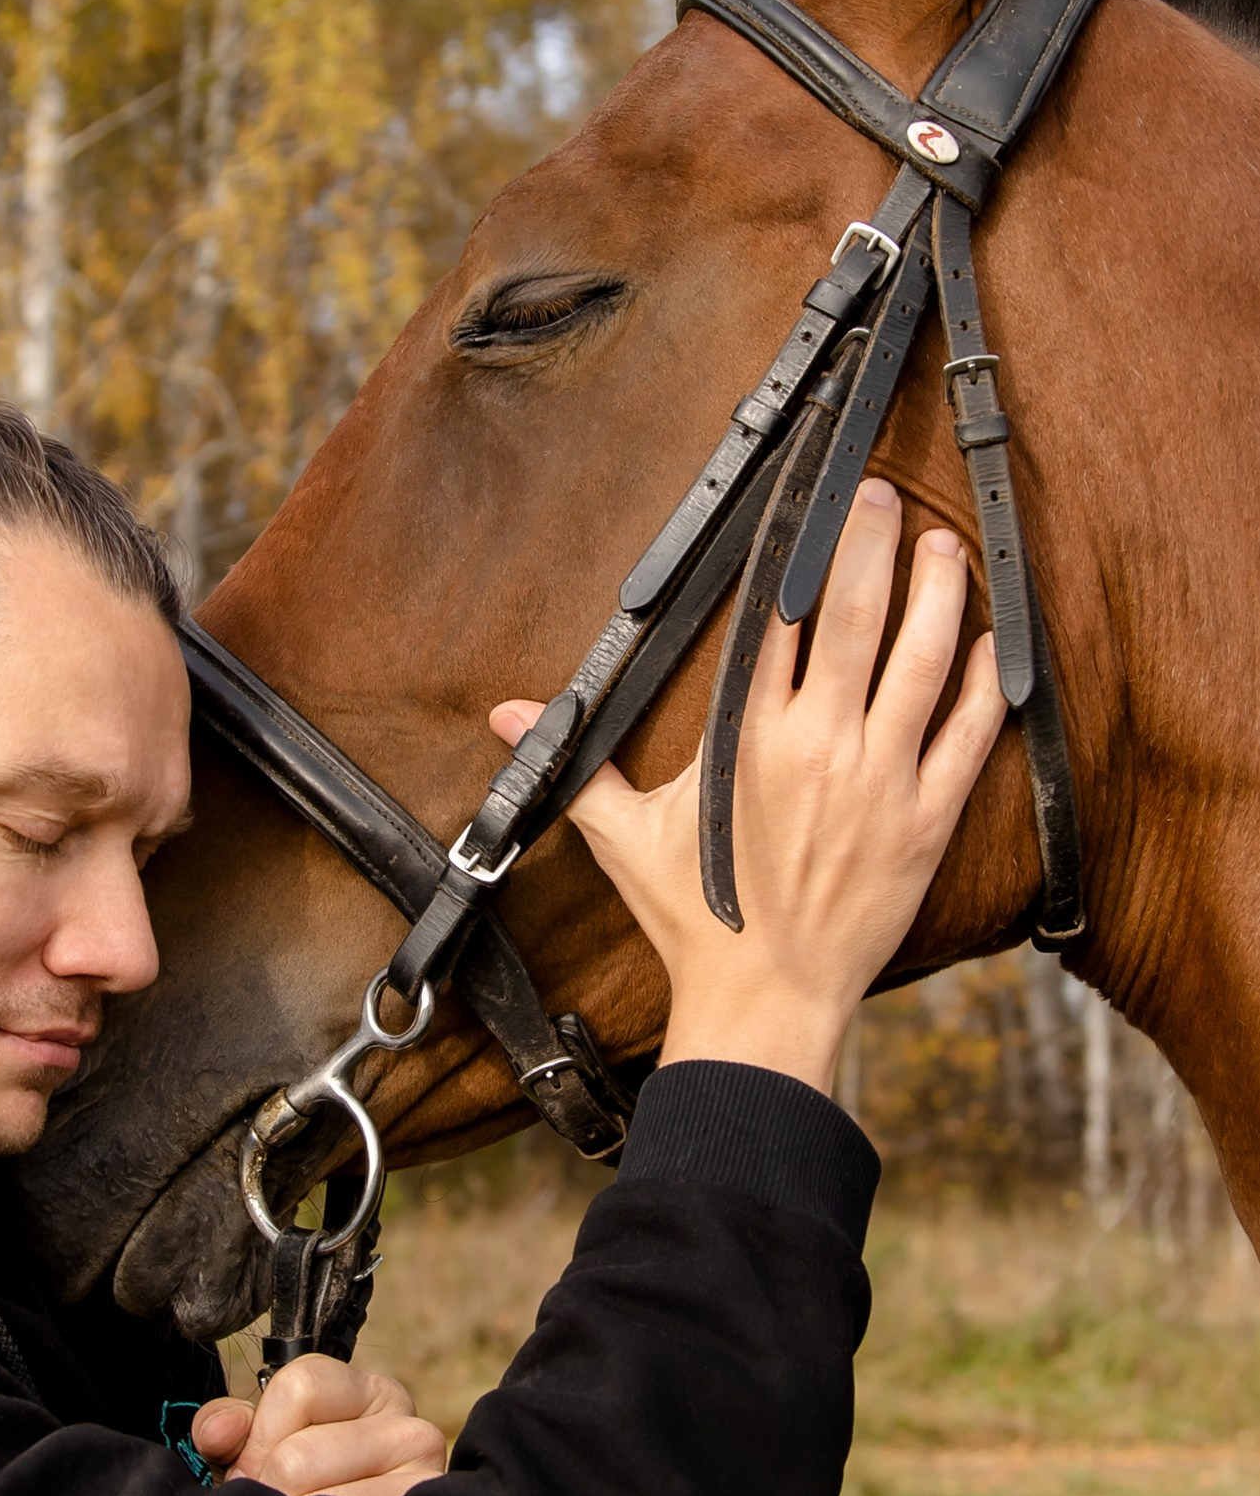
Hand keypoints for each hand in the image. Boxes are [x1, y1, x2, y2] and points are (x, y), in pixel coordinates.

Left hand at [192, 1356, 447, 1495]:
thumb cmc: (306, 1495)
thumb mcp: (266, 1446)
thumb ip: (230, 1427)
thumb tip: (217, 1434)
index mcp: (370, 1393)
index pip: (300, 1386)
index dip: (262, 1435)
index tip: (259, 1467)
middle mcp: (407, 1426)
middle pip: (297, 1455)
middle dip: (272, 1491)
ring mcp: (423, 1478)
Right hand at [491, 480, 1005, 1093]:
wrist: (766, 1001)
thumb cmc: (698, 922)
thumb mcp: (624, 839)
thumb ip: (577, 766)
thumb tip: (507, 719)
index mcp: (744, 738)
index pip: (772, 618)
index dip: (792, 551)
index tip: (806, 507)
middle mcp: (816, 745)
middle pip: (852, 614)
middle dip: (867, 541)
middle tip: (877, 494)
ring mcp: (880, 779)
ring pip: (922, 660)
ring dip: (936, 593)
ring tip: (940, 546)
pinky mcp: (926, 819)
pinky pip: (968, 736)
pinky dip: (983, 685)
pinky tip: (987, 643)